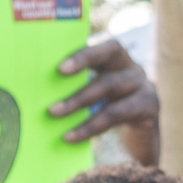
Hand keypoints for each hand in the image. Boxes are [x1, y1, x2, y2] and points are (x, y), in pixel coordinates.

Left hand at [44, 35, 158, 157]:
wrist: (140, 136)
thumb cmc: (105, 110)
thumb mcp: (91, 96)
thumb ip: (72, 87)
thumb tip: (33, 90)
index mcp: (115, 58)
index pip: (103, 45)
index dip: (84, 54)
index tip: (60, 67)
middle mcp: (132, 67)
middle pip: (111, 55)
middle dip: (82, 65)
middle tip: (56, 76)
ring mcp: (143, 85)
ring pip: (110, 85)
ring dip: (79, 100)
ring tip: (53, 113)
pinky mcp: (149, 106)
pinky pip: (115, 114)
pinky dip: (90, 126)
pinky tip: (70, 136)